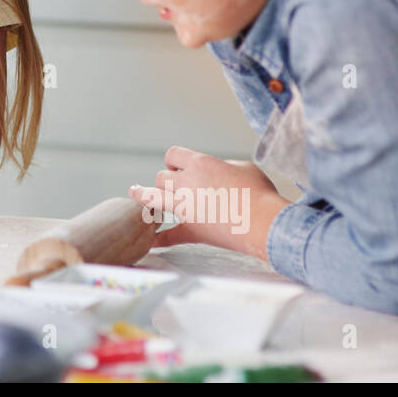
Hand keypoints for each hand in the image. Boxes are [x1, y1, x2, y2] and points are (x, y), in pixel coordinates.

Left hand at [129, 146, 286, 259]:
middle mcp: (186, 183)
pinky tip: (149, 241)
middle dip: (166, 180)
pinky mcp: (191, 230)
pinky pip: (168, 234)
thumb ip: (225, 166)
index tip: (177, 165)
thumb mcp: (244, 167)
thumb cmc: (259, 192)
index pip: (173, 155)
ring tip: (134, 193)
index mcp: (199, 164)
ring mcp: (185, 208)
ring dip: (143, 196)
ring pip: (154, 198)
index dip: (174, 160)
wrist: (264, 222)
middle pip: (162, 177)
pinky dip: (158, 238)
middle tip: (173, 186)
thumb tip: (218, 171)